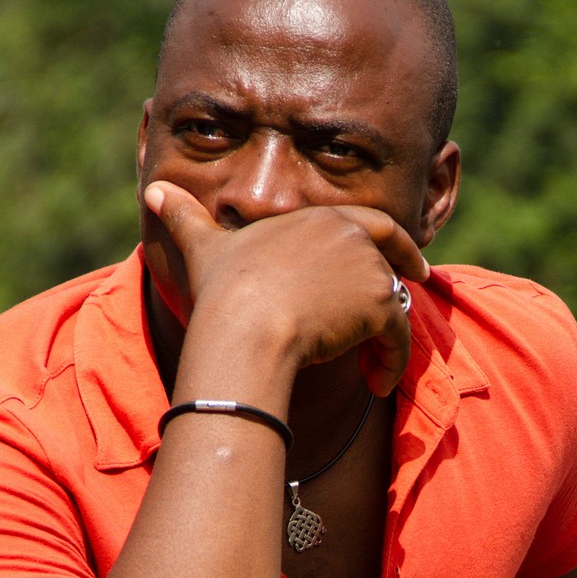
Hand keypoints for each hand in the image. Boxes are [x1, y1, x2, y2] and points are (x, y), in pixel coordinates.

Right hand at [143, 183, 428, 395]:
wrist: (247, 325)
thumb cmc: (222, 290)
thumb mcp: (203, 248)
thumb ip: (185, 219)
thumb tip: (154, 193)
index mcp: (316, 219)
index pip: (365, 222)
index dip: (388, 239)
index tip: (406, 256)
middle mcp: (349, 234)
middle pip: (388, 256)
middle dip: (409, 269)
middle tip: (422, 282)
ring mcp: (368, 268)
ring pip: (394, 304)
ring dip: (389, 336)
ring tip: (378, 368)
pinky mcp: (381, 304)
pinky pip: (400, 337)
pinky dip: (394, 362)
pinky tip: (378, 384)